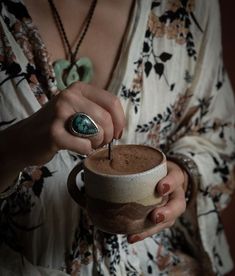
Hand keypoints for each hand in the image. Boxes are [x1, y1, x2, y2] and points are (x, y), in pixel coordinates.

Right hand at [0, 81, 124, 187]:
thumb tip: (120, 126)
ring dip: (97, 144)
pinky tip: (77, 148)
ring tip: (88, 144)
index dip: (120, 121)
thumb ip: (97, 110)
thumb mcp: (76, 109)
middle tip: (101, 142)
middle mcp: (69, 96)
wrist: (24, 139)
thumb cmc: (57, 125)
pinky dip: (85, 151)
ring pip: (97, 132)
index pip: (112, 102)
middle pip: (106, 118)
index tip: (117, 133)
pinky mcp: (53, 133)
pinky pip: (84, 146)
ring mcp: (59, 113)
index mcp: (78, 88)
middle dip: (108, 136)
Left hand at [127, 161, 186, 243]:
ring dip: (151, 229)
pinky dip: (143, 233)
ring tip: (135, 234)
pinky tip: (131, 237)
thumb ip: (134, 162)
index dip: (170, 183)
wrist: (165, 176)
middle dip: (167, 213)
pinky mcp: (162, 218)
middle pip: (178, 205)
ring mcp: (170, 208)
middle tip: (155, 216)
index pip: (176, 177)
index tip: (160, 188)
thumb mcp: (150, 161)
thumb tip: (104, 161)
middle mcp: (175, 194)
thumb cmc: (155, 168)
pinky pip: (155, 228)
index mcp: (173, 176)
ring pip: (168, 221)